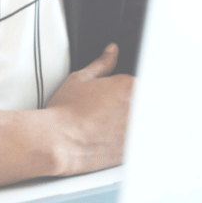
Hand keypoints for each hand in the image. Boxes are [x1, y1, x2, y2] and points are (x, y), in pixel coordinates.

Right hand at [44, 43, 133, 176]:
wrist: (55, 142)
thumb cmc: (64, 112)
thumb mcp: (81, 79)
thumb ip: (103, 63)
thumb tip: (112, 51)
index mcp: (131, 86)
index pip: (141, 85)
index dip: (130, 93)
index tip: (118, 100)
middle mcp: (138, 108)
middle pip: (147, 105)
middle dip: (133, 108)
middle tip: (111, 114)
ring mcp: (136, 131)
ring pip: (143, 124)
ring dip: (132, 124)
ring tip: (111, 128)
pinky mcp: (131, 151)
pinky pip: (137, 145)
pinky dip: (130, 143)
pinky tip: (113, 141)